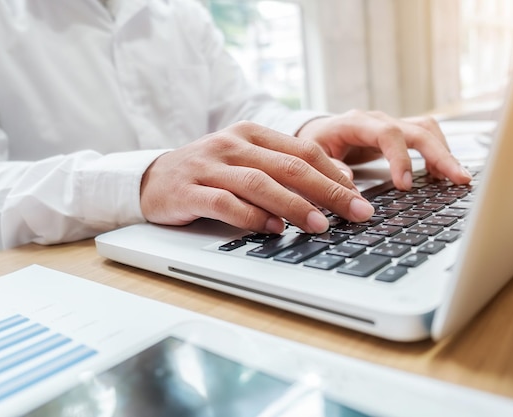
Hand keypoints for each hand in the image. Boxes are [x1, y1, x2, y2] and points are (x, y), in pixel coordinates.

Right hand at [140, 121, 374, 233]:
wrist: (152, 178)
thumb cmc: (208, 173)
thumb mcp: (246, 161)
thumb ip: (283, 168)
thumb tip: (335, 186)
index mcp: (251, 134)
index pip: (303, 151)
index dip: (336, 176)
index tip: (360, 199)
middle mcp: (231, 144)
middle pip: (288, 166)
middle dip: (328, 192)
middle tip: (356, 213)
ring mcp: (208, 166)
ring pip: (259, 184)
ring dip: (294, 206)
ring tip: (320, 225)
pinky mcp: (188, 190)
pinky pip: (225, 203)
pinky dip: (251, 217)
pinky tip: (272, 230)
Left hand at [296, 110, 472, 188]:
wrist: (316, 131)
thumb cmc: (313, 143)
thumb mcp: (311, 155)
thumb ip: (328, 167)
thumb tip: (349, 181)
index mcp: (355, 122)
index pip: (388, 134)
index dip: (400, 158)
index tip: (405, 185)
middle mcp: (378, 120)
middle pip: (418, 130)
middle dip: (440, 155)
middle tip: (457, 179)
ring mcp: (391, 124)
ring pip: (427, 130)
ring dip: (445, 153)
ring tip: (457, 179)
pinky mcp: (398, 134)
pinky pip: (425, 137)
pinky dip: (438, 154)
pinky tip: (442, 176)